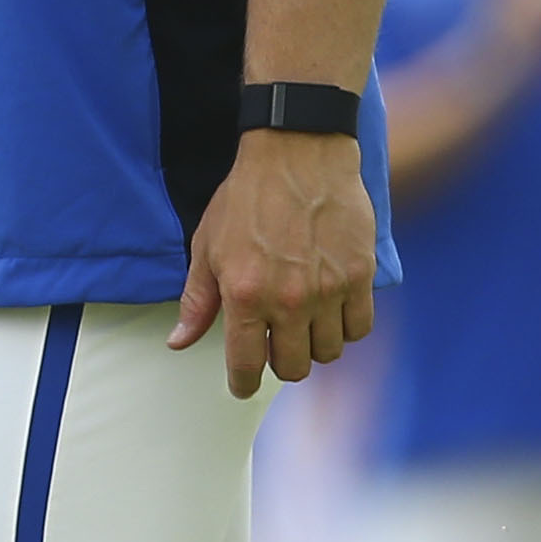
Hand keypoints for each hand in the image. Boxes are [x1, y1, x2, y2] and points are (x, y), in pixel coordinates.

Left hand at [167, 127, 375, 397]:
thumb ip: (197, 299)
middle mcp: (288, 300)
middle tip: (273, 342)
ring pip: (328, 353)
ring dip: (313, 345)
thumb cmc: (246, 198)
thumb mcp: (206, 245)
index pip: (246, 363)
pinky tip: (331, 310)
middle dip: (280, 362)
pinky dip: (345, 328)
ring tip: (302, 322)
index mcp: (244, 294)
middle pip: (293, 367)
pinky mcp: (360, 278)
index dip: (242, 383)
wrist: (298, 155)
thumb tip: (179, 342)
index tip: (241, 386)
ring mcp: (328, 291)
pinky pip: (359, 329)